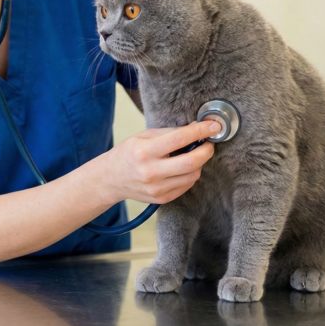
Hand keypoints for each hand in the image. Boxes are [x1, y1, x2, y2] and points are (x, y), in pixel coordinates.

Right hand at [98, 121, 218, 204]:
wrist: (111, 179)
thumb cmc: (127, 154)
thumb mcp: (143, 136)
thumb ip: (169, 132)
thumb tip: (196, 128)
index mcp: (144, 151)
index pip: (179, 139)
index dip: (200, 131)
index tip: (213, 126)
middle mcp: (151, 171)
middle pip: (191, 162)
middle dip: (206, 151)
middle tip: (208, 144)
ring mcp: (157, 188)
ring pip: (192, 175)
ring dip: (198, 163)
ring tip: (192, 155)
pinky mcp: (162, 198)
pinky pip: (186, 185)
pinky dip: (190, 174)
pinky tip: (181, 168)